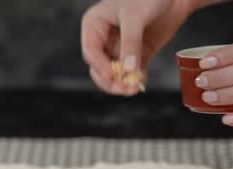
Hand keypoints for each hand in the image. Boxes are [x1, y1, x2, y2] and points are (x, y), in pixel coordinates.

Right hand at [81, 0, 196, 94]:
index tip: (112, 75)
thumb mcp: (135, 16)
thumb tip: (127, 69)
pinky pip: (131, 73)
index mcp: (94, 25)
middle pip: (98, 67)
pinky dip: (135, 80)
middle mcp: (103, 39)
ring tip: (133, 88)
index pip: (91, 51)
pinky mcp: (136, 55)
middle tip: (123, 87)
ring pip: (113, 74)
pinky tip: (141, 83)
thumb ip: (130, 42)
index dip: (99, 65)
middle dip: (109, 80)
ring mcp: (119, 48)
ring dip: (121, 84)